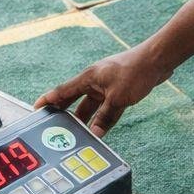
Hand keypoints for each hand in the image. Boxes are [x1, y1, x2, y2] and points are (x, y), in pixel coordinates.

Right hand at [34, 44, 172, 136]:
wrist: (157, 59)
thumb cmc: (135, 72)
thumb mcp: (118, 98)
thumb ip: (105, 117)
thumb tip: (95, 134)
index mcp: (88, 78)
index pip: (62, 91)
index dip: (48, 100)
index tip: (36, 108)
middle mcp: (94, 81)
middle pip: (73, 99)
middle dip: (64, 112)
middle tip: (54, 126)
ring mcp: (106, 84)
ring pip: (91, 104)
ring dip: (85, 117)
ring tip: (77, 133)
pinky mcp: (118, 88)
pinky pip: (104, 105)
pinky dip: (101, 116)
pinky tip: (100, 127)